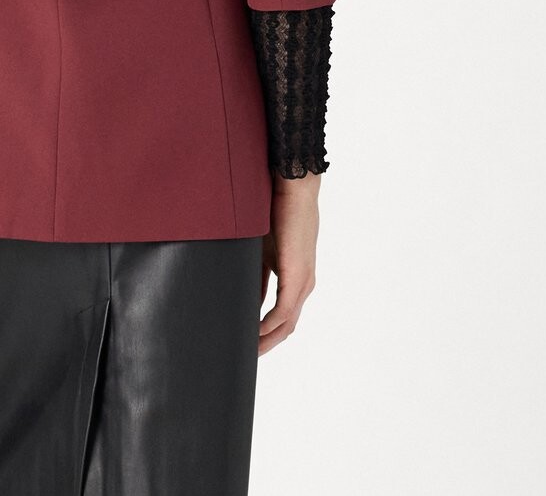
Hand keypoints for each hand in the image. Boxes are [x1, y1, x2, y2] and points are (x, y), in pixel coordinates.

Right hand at [258, 171, 320, 354]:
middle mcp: (303, 284)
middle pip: (285, 327)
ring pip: (286, 324)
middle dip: (265, 343)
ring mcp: (302, 283)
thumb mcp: (260, 249)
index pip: (281, 314)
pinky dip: (268, 326)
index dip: (264, 331)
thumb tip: (242, 294)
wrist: (292, 188)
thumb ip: (255, 273)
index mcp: (295, 277)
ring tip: (247, 351)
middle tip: (244, 355)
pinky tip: (253, 333)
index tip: (245, 341)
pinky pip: (283, 313)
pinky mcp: (297, 277)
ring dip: (267, 339)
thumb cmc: (276, 212)